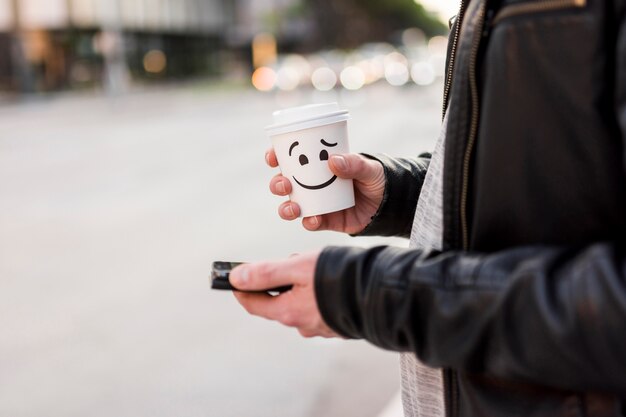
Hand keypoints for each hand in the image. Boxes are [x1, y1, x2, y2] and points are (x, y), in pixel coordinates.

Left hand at [230, 252, 338, 337]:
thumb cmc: (338, 276)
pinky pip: (318, 306)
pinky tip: (331, 279)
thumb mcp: (298, 268)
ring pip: (299, 303)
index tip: (234, 274)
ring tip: (316, 266)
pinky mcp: (337, 323)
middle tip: (291, 261)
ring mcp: (321, 326)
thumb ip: (265, 273)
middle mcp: (302, 325)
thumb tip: (235, 279)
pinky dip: (317, 293)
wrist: (382, 293)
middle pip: (277, 301)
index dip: (241, 287)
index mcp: (288, 312)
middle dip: (278, 280)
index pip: (252, 303)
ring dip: (300, 285)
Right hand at [266, 149, 384, 234]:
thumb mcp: (369, 168)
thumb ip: (354, 164)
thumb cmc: (377, 179)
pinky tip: (313, 219)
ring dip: (286, 207)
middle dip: (277, 184)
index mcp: (318, 165)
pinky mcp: (326, 221)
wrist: (391, 204)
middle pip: (285, 184)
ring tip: (292, 207)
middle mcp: (313, 184)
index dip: (277, 157)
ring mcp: (318, 203)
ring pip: (292, 206)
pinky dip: (309, 222)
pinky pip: (311, 223)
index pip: (291, 158)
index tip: (272, 157)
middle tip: (284, 184)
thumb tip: (333, 161)